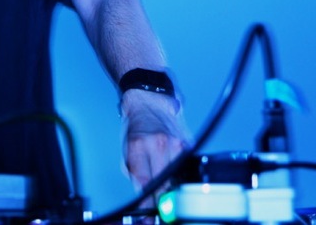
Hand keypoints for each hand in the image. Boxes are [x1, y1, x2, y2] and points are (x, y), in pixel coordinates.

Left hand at [121, 89, 190, 206]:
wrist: (150, 102)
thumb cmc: (136, 126)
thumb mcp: (127, 149)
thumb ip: (134, 174)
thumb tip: (142, 198)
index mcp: (139, 145)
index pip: (144, 182)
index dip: (146, 203)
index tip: (147, 216)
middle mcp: (159, 144)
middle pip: (163, 183)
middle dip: (160, 202)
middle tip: (158, 213)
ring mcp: (176, 144)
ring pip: (177, 178)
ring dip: (172, 191)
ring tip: (166, 197)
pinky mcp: (187, 144)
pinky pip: (186, 167)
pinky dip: (180, 176)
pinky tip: (175, 178)